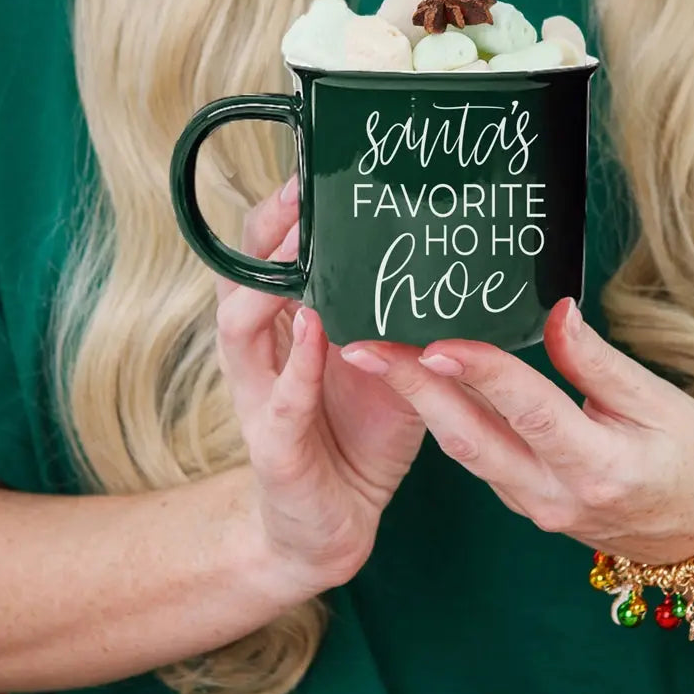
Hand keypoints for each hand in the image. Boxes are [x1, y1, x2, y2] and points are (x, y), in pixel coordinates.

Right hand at [217, 178, 424, 598]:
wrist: (334, 524)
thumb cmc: (357, 437)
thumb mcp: (386, 366)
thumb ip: (401, 320)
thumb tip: (452, 264)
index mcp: (287, 330)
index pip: (268, 258)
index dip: (282, 214)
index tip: (315, 169)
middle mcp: (262, 355)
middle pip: (240, 277)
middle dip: (267, 232)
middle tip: (304, 190)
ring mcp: (261, 400)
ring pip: (241, 330)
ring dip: (270, 287)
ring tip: (302, 251)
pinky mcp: (273, 448)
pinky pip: (280, 402)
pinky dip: (296, 367)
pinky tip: (316, 332)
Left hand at [339, 298, 693, 561]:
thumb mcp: (660, 403)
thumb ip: (599, 363)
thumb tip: (554, 312)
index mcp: (598, 466)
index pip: (528, 410)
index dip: (481, 374)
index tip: (435, 342)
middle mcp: (556, 495)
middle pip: (470, 439)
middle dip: (411, 391)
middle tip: (361, 348)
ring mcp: (536, 508)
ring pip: (466, 452)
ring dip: (419, 405)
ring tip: (377, 358)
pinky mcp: (527, 506)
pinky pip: (479, 462)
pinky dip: (447, 422)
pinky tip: (423, 386)